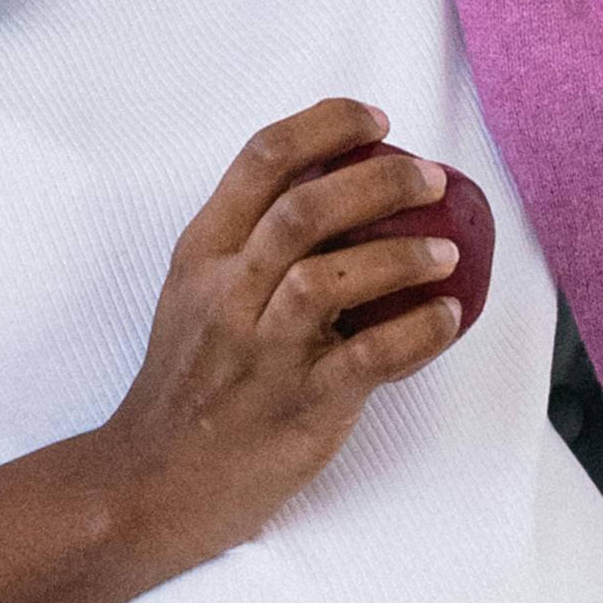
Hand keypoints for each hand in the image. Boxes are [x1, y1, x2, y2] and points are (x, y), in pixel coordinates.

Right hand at [94, 100, 464, 576]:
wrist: (154, 481)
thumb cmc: (189, 380)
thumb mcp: (195, 292)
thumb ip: (250, 240)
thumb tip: (335, 184)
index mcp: (203, 253)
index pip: (261, 158)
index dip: (327, 126)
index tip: (376, 121)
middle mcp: (227, 294)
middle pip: (306, 208)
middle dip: (380, 181)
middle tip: (432, 177)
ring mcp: (261, 352)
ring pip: (332, 278)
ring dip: (401, 256)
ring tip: (446, 252)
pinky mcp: (300, 406)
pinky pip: (371, 357)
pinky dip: (420, 331)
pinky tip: (447, 317)